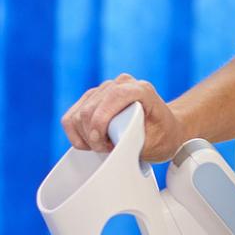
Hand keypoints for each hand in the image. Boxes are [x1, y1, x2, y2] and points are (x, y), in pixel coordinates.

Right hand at [61, 74, 184, 161]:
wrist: (163, 129)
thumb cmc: (162, 136)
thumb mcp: (156, 143)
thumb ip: (135, 142)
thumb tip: (113, 144)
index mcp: (141, 90)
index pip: (113, 97)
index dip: (101, 121)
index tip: (102, 143)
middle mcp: (121, 84)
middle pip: (90, 110)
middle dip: (94, 137)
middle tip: (110, 150)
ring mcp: (104, 89)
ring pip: (78, 115)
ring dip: (86, 137)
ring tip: (105, 146)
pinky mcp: (91, 98)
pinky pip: (70, 118)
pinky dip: (76, 135)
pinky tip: (92, 142)